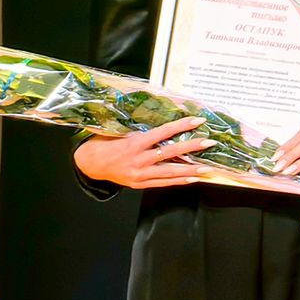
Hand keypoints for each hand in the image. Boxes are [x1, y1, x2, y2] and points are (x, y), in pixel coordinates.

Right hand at [74, 116, 213, 188]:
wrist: (89, 164)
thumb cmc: (105, 143)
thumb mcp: (119, 131)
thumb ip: (139, 128)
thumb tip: (161, 115)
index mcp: (134, 143)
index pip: (163, 133)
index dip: (181, 126)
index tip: (197, 120)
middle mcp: (138, 160)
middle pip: (170, 153)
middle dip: (191, 148)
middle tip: (210, 143)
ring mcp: (139, 174)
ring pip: (169, 172)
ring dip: (190, 170)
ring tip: (208, 167)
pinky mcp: (139, 184)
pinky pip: (163, 183)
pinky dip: (179, 181)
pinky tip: (193, 178)